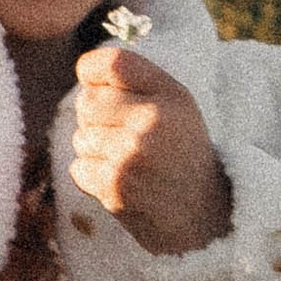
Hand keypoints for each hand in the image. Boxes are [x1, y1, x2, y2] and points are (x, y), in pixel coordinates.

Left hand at [69, 45, 232, 255]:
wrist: (203, 217)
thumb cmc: (181, 157)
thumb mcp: (177, 109)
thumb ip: (139, 84)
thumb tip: (84, 74)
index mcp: (172, 95)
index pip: (114, 63)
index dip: (91, 70)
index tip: (90, 81)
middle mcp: (153, 119)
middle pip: (88, 102)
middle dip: (94, 120)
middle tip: (124, 140)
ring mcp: (132, 153)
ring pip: (81, 137)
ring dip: (95, 153)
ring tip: (130, 165)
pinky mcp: (115, 184)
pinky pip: (78, 168)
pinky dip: (92, 179)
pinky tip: (123, 185)